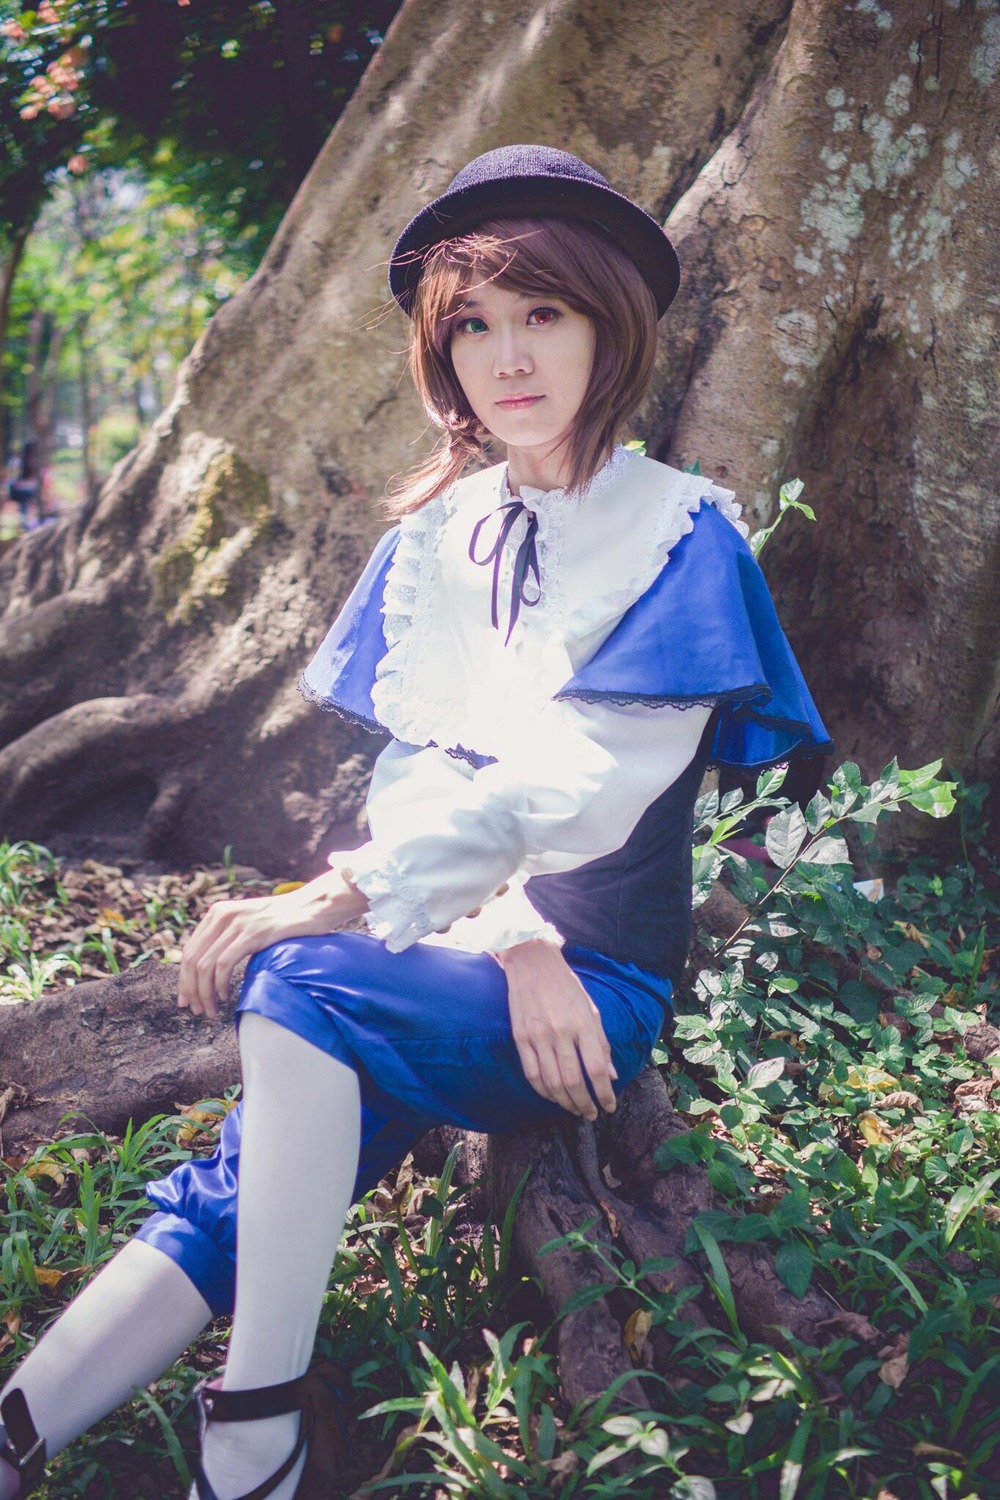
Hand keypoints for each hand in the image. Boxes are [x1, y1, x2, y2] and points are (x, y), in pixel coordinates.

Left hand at [177, 867, 366, 1020]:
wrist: (312, 907)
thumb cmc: (284, 922)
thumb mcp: (249, 925)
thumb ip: (229, 938)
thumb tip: (211, 970)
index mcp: (217, 913)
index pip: (189, 951)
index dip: (184, 979)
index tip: (186, 1001)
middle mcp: (222, 915)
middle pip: (192, 960)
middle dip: (191, 990)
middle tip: (197, 1011)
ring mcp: (237, 923)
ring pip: (205, 966)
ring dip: (204, 993)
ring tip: (212, 1010)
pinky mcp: (252, 933)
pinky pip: (224, 964)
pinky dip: (220, 985)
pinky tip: (227, 997)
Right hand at [497, 939, 616, 1120]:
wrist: (532, 962)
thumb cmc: (566, 985)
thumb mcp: (591, 1009)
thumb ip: (602, 1043)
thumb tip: (612, 1075)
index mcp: (584, 1024)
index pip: (597, 1069)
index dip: (604, 1093)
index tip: (609, 1107)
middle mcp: (562, 1032)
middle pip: (575, 1081)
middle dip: (585, 1104)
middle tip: (590, 1115)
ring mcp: (539, 1036)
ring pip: (553, 1083)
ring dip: (565, 1102)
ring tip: (574, 1109)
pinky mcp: (520, 1037)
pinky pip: (532, 1074)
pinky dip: (543, 1091)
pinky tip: (552, 1097)